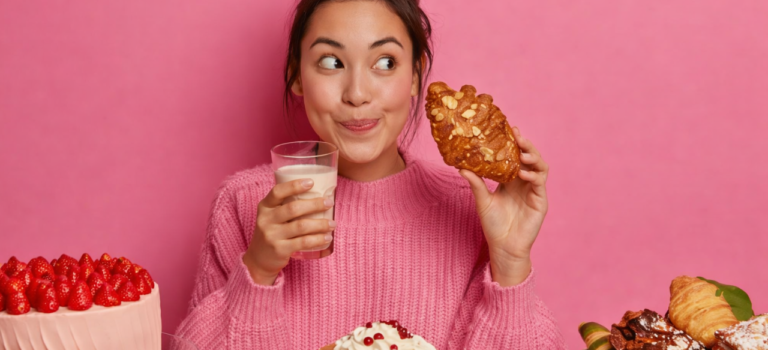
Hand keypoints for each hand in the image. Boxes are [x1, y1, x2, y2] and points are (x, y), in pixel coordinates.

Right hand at [242, 179, 335, 284]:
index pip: (277, 192)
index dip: (294, 185)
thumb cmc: (272, 233)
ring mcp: (272, 235)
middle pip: (293, 208)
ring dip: (320, 224)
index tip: (311, 182)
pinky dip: (318, 239)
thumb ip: (286, 206)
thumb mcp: (272, 217)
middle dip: (315, 204)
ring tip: (333, 223)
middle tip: (329, 202)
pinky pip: (303, 242)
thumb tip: (317, 195)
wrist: (258, 260)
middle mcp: (266, 220)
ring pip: (301, 226)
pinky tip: (327, 237)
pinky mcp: (279, 249)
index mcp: (264, 207)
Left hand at [460, 127, 548, 285]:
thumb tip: (460, 166)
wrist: (503, 247)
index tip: (508, 128)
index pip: (515, 156)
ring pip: (540, 166)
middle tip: (517, 134)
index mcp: (511, 180)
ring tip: (522, 152)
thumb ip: (476, 183)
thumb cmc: (493, 225)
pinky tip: (523, 173)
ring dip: (533, 156)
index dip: (514, 142)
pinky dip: (534, 175)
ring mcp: (534, 191)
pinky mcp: (541, 201)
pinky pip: (540, 183)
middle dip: (525, 144)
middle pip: (530, 157)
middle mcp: (524, 182)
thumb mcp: (482, 200)